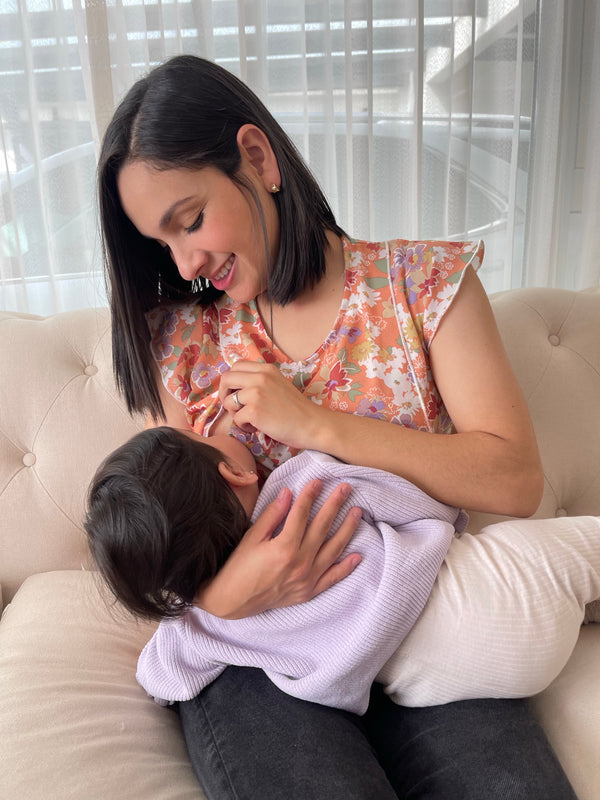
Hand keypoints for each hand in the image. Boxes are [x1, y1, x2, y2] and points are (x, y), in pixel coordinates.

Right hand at [194, 479, 361, 618]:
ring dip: (347, 529)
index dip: (310, 495)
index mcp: (283, 548)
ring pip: (333, 549)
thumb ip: (272, 515)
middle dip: (335, 505)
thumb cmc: (238, 567)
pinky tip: (357, 555)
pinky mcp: (308, 592)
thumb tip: (288, 492)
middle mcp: (300, 564)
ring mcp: (307, 580)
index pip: (302, 514)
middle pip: (322, 528)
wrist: (232, 601)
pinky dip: (346, 567)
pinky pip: (332, 578)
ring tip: (357, 512)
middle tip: (346, 488)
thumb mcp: (251, 538)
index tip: (318, 481)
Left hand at [219, 361, 325, 449]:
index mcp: (266, 369)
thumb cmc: (296, 409)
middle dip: (224, 395)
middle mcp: (260, 377)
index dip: (231, 381)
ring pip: (228, 401)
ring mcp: (256, 393)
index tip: (235, 393)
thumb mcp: (279, 384)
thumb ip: (260, 381)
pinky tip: (257, 428)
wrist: (312, 424)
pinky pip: (236, 419)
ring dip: (235, 414)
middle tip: (234, 407)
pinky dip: (244, 426)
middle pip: (226, 379)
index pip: (236, 366)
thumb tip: (236, 387)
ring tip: (251, 420)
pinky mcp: (254, 411)